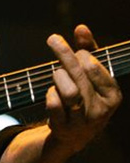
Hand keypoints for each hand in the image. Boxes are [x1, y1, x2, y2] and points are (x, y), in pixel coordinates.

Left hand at [45, 24, 121, 152]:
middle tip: (53, 39)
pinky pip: (54, 106)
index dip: (83, 55)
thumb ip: (89, 49)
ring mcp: (82, 121)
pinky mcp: (64, 128)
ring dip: (58, 76)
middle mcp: (101, 110)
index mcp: (113, 95)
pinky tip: (51, 91)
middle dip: (65, 55)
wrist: (74, 134)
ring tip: (56, 72)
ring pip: (69, 92)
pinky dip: (50, 94)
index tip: (77, 52)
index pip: (95, 68)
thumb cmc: (85, 95)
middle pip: (80, 77)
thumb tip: (81, 27)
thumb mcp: (92, 74)